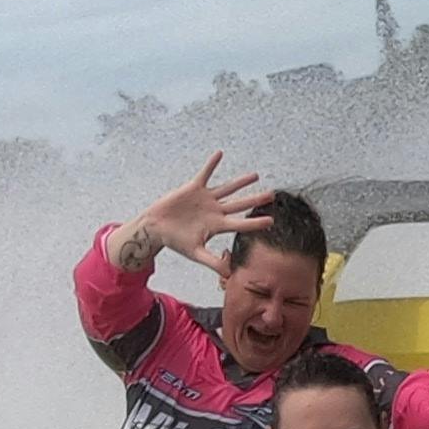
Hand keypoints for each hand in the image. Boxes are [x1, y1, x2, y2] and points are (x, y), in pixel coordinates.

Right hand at [121, 156, 272, 273]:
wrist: (156, 228)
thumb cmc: (175, 241)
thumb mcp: (196, 254)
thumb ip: (213, 262)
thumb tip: (229, 274)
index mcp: (218, 226)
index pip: (241, 223)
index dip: (256, 222)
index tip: (271, 221)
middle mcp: (215, 211)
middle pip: (240, 204)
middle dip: (255, 199)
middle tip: (272, 195)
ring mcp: (206, 199)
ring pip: (227, 188)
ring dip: (241, 182)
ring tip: (255, 176)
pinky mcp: (194, 188)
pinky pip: (205, 174)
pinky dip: (212, 164)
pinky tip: (220, 154)